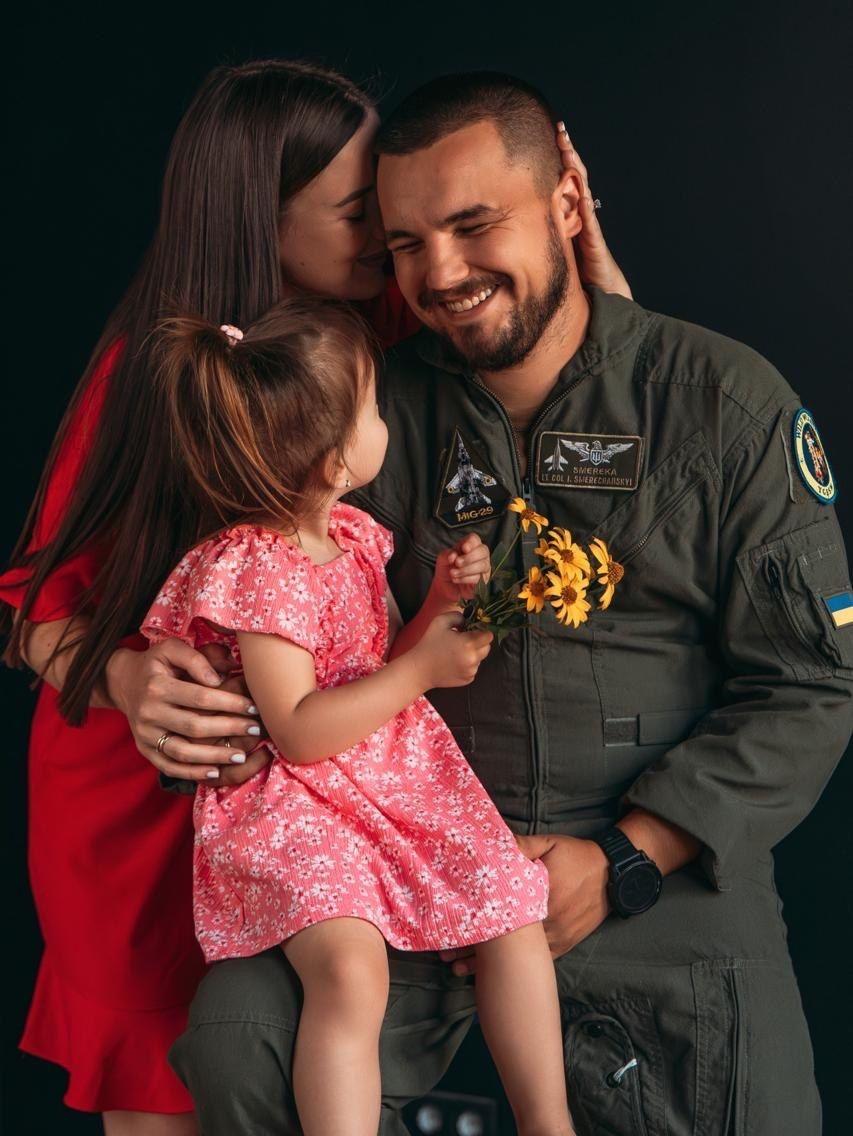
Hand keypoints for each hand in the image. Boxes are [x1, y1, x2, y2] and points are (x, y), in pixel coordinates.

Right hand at [105, 638, 264, 780]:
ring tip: (241, 756)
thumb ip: (196, 658)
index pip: (200, 697)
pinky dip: (192, 772)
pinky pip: (169, 766)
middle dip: (229, 729)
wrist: (123, 682)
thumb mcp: (171, 649)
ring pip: (182, 751)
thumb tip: (218, 678)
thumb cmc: (157, 664)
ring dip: (214, 756)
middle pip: (194, 726)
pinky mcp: (144, 749)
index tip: (253, 707)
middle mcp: (148, 712)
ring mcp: (145, 734)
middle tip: (256, 729)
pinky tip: (215, 772)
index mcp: (157, 686)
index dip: (229, 703)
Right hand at [411, 610, 492, 688]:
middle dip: (479, 643)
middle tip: (463, 641)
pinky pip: (473, 668)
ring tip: (455, 653)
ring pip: (480, 658)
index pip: (489, 636)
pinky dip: (467, 665)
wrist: (419, 669)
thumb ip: (458, 616)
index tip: (472, 631)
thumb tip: (468, 620)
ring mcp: (471, 671)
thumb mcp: (440, 622)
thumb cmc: (429, 644)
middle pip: (487, 647)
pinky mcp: (468, 679)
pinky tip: (454, 663)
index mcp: (468, 643)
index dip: (482, 631)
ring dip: (473, 654)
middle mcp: (473, 659)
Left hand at [432, 533, 490, 604]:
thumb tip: (455, 556)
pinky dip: (465, 579)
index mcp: (470, 546)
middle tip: (457, 563)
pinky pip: (478, 578)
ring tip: (452, 573)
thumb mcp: (443, 559)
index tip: (464, 548)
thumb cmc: (446, 568)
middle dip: (469, 557)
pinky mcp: (483, 580)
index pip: (475, 539)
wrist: (445, 586)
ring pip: (482, 565)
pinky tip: (455, 579)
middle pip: (483, 551)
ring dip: (466, 569)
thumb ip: (448, 555)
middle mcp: (480, 555)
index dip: (471, 542)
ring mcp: (484, 568)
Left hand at [439, 834, 609, 974]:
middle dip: (474, 950)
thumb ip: (520, 845)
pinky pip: (536, 960)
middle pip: (505, 939)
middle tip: (445, 957)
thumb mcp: (550, 843)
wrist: (614, 876)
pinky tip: (496, 975)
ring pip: (518, 955)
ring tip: (459, 970)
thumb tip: (493, 842)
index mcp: (538, 893)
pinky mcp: (563, 944)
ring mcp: (555, 936)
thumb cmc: (578, 856)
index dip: (476, 922)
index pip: (502, 911)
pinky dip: (516, 967)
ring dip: (490, 963)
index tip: (452, 929)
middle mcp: (545, 920)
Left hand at [555, 122, 632, 300]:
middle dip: (568, 152)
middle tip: (559, 129)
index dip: (556, 159)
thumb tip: (508, 225)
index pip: (562, 180)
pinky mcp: (593, 238)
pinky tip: (579, 184)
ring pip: (582, 187)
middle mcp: (581, 213)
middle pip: (574, 176)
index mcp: (570, 213)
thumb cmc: (576, 272)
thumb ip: (539, 232)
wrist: (599, 293)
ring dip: (575, 166)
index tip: (545, 137)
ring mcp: (589, 223)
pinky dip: (583, 198)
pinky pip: (588, 214)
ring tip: (567, 146)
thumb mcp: (550, 246)